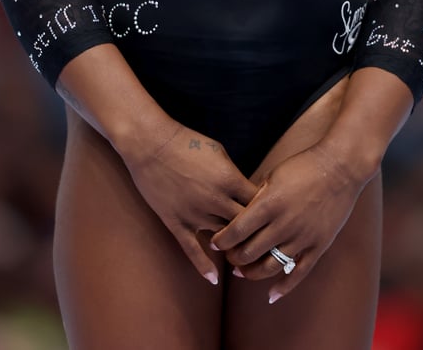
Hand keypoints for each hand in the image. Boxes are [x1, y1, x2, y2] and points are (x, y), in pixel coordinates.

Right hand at [121, 121, 256, 283]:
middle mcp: (216, 200)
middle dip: (256, 233)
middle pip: (245, 225)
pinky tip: (213, 279)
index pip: (258, 203)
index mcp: (230, 179)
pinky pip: (192, 249)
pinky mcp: (177, 223)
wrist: (151, 144)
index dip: (267, 211)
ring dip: (234, 247)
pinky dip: (203, 265)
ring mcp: (196, 214)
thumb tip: (245, 191)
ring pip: (223, 239)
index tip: (272, 217)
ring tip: (245, 257)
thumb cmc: (187, 142)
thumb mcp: (219, 152)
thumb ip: (233, 175)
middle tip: (263, 242)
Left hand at [210, 142, 365, 301]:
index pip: (236, 231)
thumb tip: (238, 213)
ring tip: (242, 272)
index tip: (214, 242)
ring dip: (251, 273)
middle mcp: (283, 224)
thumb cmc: (304, 166)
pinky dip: (283, 288)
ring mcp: (302, 238)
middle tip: (229, 256)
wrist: (341, 167)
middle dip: (234, 258)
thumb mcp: (274, 175)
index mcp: (268, 203)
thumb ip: (256, 196)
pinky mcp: (318, 246)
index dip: (222, 240)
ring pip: (270, 267)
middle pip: (249, 252)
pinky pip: (298, 273)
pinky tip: (271, 296)